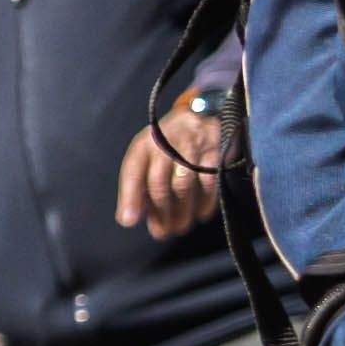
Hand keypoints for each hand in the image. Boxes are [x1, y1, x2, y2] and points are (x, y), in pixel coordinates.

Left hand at [119, 99, 231, 241]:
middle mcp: (166, 143)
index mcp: (145, 144)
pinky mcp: (215, 151)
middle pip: (158, 182)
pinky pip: (209, 181)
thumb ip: (138, 184)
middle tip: (162, 232)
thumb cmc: (169, 142)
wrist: (204, 112)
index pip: (133, 171)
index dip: (130, 198)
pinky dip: (205, 201)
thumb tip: (129, 218)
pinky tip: (200, 214)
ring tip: (180, 227)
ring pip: (183, 184)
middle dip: (160, 212)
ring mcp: (192, 146)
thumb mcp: (148, 154)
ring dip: (181, 211)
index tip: (129, 221)